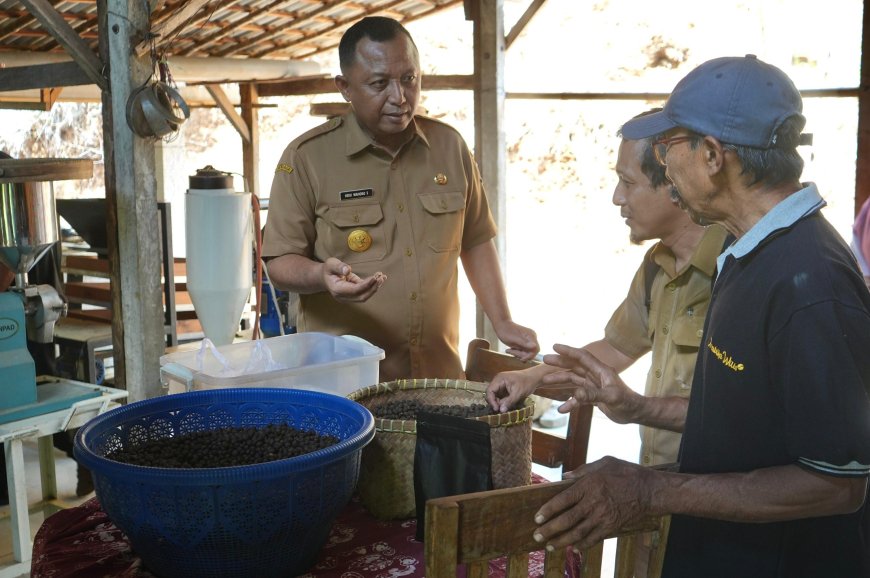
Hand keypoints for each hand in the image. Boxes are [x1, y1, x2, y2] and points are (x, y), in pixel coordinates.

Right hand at [321, 257, 386, 302]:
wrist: (324, 277)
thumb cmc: (328, 270)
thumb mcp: (331, 264)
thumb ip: (339, 267)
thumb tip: (348, 270)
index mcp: (337, 290)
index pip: (355, 290)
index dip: (366, 284)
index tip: (375, 277)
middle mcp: (343, 297)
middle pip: (361, 296)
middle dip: (373, 287)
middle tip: (381, 277)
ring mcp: (348, 298)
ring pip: (364, 296)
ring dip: (374, 287)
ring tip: (382, 277)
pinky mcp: (353, 296)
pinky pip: (364, 293)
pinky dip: (372, 287)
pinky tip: (379, 279)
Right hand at [486, 369, 537, 412]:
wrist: (534, 378)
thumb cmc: (527, 382)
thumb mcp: (518, 393)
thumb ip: (509, 402)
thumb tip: (501, 410)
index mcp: (499, 379)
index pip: (490, 390)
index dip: (491, 401)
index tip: (497, 409)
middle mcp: (498, 381)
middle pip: (491, 394)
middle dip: (495, 402)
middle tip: (501, 410)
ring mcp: (501, 385)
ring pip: (495, 396)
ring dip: (499, 403)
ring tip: (505, 408)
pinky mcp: (504, 389)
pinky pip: (500, 396)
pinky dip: (502, 402)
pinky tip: (507, 405)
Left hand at [494, 321, 539, 360]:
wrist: (501, 325)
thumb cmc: (506, 332)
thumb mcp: (514, 340)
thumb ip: (525, 344)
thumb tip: (535, 347)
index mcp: (531, 336)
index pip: (536, 349)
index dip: (530, 356)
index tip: (521, 359)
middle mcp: (531, 338)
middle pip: (531, 352)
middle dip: (521, 354)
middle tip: (510, 351)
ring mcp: (528, 340)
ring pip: (526, 353)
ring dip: (517, 353)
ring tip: (508, 350)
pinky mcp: (524, 343)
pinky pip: (523, 351)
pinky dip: (516, 352)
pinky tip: (510, 349)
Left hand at [533, 456, 654, 550]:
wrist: (650, 490)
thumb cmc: (626, 472)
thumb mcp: (604, 463)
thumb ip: (582, 470)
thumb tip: (564, 477)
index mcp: (589, 485)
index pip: (562, 500)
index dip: (548, 510)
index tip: (537, 518)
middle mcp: (593, 503)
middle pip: (566, 519)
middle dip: (549, 530)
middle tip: (536, 536)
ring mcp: (603, 517)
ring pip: (578, 532)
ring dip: (562, 541)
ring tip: (549, 546)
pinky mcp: (612, 526)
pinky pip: (594, 539)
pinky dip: (582, 545)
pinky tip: (573, 549)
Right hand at [541, 343, 640, 424]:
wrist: (635, 414)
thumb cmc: (627, 403)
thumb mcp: (611, 397)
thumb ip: (593, 395)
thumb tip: (575, 394)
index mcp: (601, 371)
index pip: (583, 357)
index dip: (569, 351)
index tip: (555, 346)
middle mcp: (596, 376)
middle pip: (575, 367)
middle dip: (560, 363)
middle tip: (545, 360)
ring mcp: (594, 386)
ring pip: (573, 381)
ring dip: (560, 381)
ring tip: (544, 382)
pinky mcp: (593, 397)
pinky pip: (578, 398)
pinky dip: (570, 402)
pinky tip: (562, 409)